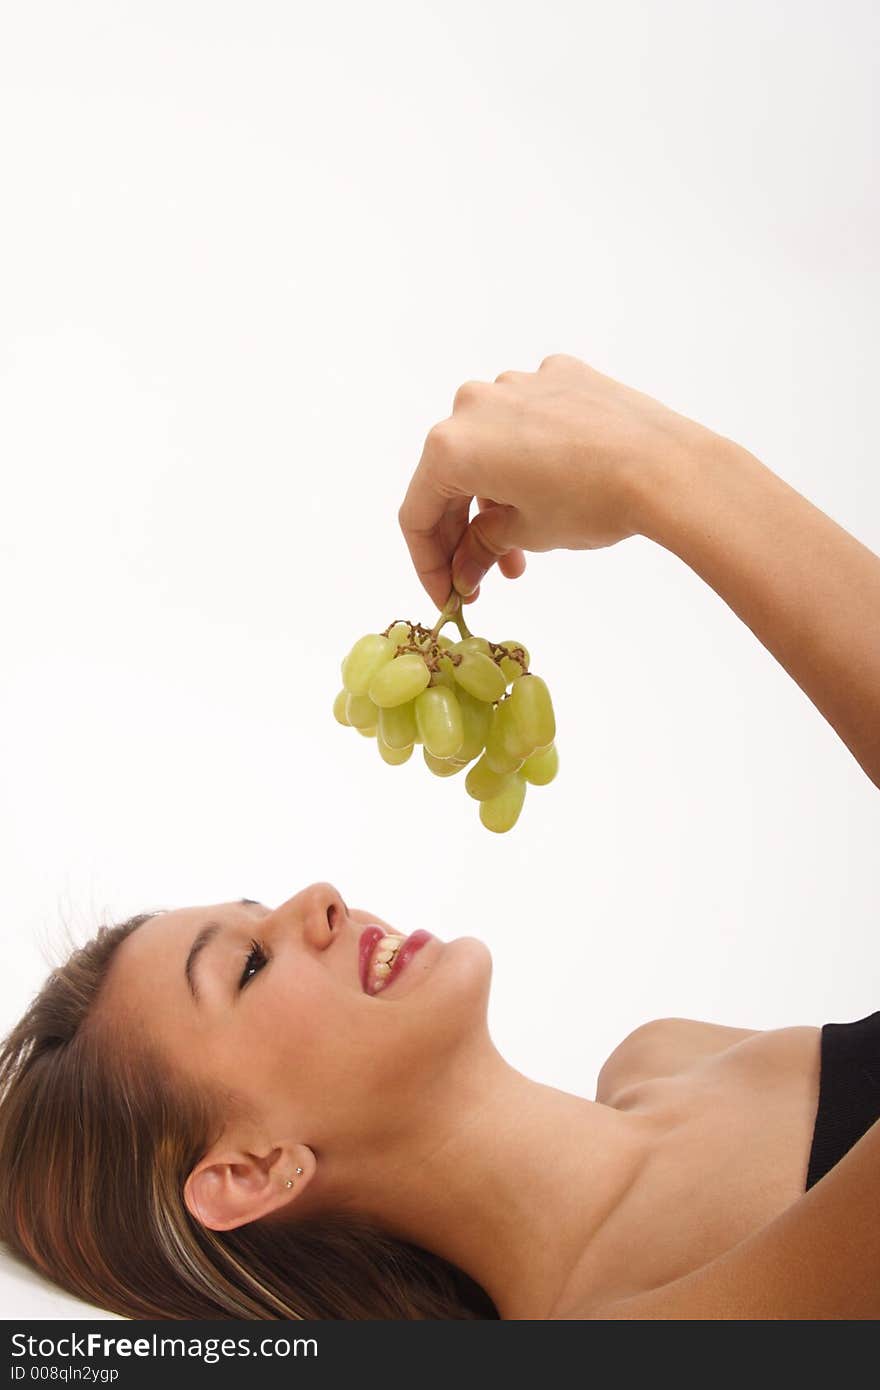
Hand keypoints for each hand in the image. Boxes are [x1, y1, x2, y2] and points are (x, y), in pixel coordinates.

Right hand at [398, 353, 709, 610]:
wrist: (666, 467)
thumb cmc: (591, 502)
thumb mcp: (526, 535)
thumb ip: (481, 548)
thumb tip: (464, 570)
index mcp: (452, 446)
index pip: (418, 513)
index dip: (427, 562)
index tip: (446, 592)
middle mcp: (475, 404)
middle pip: (451, 476)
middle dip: (465, 532)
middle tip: (484, 575)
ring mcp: (519, 383)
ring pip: (490, 446)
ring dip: (498, 495)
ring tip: (525, 542)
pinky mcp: (560, 375)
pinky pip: (530, 420)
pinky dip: (532, 456)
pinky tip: (559, 485)